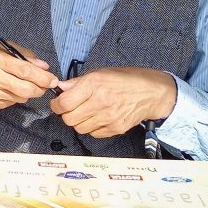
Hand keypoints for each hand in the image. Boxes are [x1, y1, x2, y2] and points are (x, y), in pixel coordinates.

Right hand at [0, 43, 58, 109]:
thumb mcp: (0, 48)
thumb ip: (24, 55)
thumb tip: (44, 66)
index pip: (25, 71)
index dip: (43, 77)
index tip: (53, 79)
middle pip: (26, 89)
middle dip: (40, 89)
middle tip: (44, 85)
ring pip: (21, 98)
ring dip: (27, 92)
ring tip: (20, 83)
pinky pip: (11, 103)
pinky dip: (15, 97)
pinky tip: (6, 88)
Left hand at [51, 67, 175, 137]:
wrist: (151, 92)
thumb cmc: (125, 80)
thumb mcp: (99, 73)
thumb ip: (77, 82)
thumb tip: (60, 88)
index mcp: (94, 84)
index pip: (63, 103)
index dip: (56, 105)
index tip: (58, 103)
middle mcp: (100, 102)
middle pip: (69, 119)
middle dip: (66, 114)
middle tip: (72, 108)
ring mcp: (108, 117)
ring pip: (79, 128)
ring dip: (79, 122)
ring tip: (87, 112)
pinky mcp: (115, 129)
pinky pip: (93, 134)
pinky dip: (92, 128)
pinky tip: (98, 118)